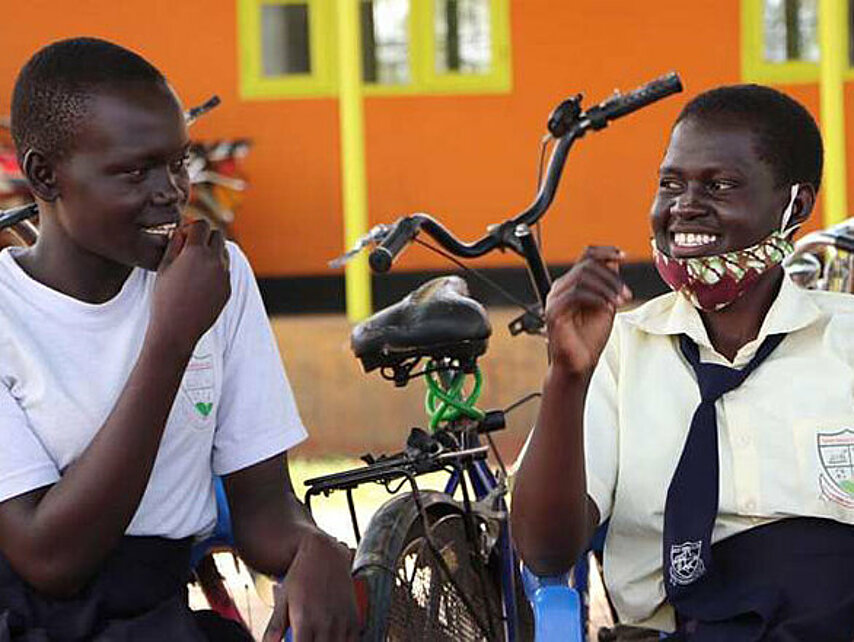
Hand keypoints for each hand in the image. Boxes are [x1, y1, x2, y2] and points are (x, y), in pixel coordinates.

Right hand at [150, 219, 230, 352]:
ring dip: (213, 252)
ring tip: (195, 265)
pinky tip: (200, 282)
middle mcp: (214, 261)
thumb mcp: (163, 268)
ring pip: (224, 253)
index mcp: (196, 252)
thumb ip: (174, 245)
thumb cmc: (164, 298)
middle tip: (190, 248)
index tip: (183, 236)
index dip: (191, 227)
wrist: (177, 329)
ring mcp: (224, 275)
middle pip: (217, 235)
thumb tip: (182, 231)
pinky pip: (225, 271)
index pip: (201, 224)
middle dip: (205, 237)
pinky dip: (216, 270)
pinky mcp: (228, 288)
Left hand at [263, 530, 357, 641]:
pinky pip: (353, 641)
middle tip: (307, 640)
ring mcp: (341, 621)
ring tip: (319, 639)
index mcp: (305, 621)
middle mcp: (325, 623)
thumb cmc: (302, 575)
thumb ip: (275, 626)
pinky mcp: (353, 618)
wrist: (325, 553)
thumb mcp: (284, 599)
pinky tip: (334, 639)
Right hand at [545, 246, 631, 374]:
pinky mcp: (554, 312)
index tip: (624, 256)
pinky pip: (576, 294)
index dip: (605, 252)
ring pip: (582, 277)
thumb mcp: (606, 304)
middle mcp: (560, 288)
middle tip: (626, 294)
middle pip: (587, 265)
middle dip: (612, 278)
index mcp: (571, 284)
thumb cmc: (590, 338)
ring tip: (620, 302)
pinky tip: (607, 308)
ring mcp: (555, 299)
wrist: (579, 364)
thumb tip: (614, 261)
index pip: (586, 256)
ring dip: (607, 288)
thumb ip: (608, 284)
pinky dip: (596, 298)